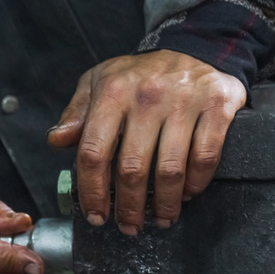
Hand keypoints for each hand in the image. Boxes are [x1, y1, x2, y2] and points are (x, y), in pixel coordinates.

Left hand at [47, 49, 245, 234]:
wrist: (195, 47)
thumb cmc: (142, 74)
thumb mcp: (100, 81)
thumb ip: (77, 113)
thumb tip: (57, 141)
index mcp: (113, 92)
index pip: (94, 152)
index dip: (92, 191)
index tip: (96, 215)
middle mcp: (147, 97)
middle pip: (132, 169)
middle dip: (129, 208)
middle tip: (130, 226)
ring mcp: (184, 102)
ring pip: (170, 171)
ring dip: (164, 205)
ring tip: (160, 219)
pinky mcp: (217, 107)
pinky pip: (205, 158)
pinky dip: (195, 184)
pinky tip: (187, 194)